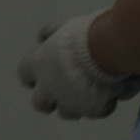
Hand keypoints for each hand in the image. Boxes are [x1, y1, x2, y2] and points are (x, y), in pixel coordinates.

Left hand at [16, 15, 139, 118]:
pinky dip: (106, 103)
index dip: (29, 76)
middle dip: (48, 101)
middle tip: (63, 91)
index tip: (32, 78)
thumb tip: (41, 36)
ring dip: (79, 103)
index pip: (24, 72)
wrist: (110, 48)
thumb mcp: (67, 26)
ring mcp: (71, 102)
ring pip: (68, 112)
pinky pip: (100, 110)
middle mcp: (50, 87)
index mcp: (40, 64)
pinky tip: (115, 91)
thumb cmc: (88, 33)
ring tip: (95, 88)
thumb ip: (52, 32)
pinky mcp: (94, 109)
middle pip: (40, 103)